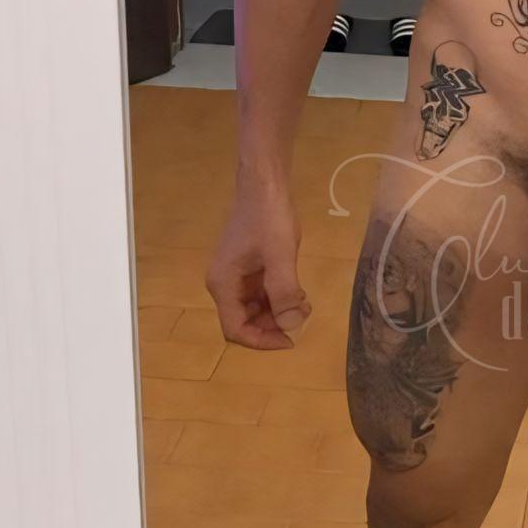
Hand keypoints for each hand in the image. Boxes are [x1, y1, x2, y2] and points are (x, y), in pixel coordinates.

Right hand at [206, 180, 310, 349]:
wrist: (264, 186)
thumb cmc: (269, 218)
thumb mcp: (281, 255)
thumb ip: (284, 291)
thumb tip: (290, 326)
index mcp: (223, 284)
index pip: (235, 329)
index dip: (261, 341)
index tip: (290, 341)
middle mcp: (224, 284)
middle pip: (245, 321)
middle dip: (274, 326)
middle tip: (302, 318)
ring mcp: (236, 276)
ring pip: (255, 310)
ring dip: (279, 313)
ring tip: (304, 305)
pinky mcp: (249, 269)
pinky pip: (262, 295)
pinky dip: (279, 299)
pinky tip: (299, 294)